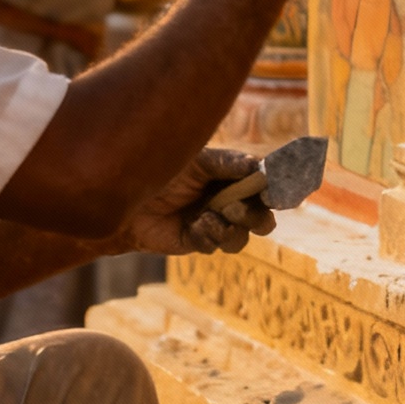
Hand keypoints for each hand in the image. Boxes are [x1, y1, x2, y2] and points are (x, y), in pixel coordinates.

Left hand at [117, 147, 278, 255]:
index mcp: (232, 176)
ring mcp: (215, 222)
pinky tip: (197, 224)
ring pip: (242, 235)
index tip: (275, 192)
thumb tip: (258, 164)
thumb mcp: (197, 161)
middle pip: (261, 216)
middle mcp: (228, 200)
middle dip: (258, 215)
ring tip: (212, 215)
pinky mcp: (200, 240)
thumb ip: (227, 163)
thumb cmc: (162, 169)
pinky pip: (217, 242)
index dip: (275, 189)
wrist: (128, 196)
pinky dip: (211, 233)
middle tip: (245, 208)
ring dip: (234, 226)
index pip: (263, 184)